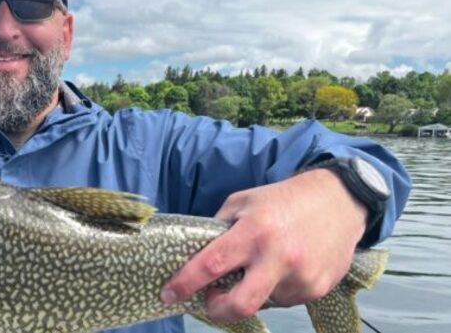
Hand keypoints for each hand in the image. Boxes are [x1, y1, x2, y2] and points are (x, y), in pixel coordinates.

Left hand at [160, 168, 367, 322]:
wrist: (340, 200)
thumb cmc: (284, 199)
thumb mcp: (243, 202)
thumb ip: (219, 229)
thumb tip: (195, 255)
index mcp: (254, 232)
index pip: (211, 265)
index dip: (185, 283)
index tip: (169, 294)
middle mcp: (279, 257)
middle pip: (240, 304)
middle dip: (217, 310)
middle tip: (210, 300)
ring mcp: (301, 277)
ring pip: (262, 302)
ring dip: (251, 292)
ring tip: (260, 266)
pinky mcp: (318, 288)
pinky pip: (284, 300)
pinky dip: (274, 290)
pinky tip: (283, 267)